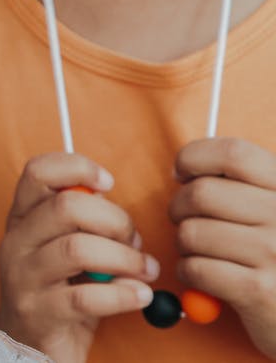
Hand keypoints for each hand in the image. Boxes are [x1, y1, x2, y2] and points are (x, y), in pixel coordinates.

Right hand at [0, 152, 157, 362]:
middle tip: (135, 241)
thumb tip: (113, 204)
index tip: (108, 183)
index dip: (77, 167)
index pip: (37, 172)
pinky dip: (123, 295)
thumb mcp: (64, 249)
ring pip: (78, 249)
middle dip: (115, 220)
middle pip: (66, 207)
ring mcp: (23, 278)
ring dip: (125, 258)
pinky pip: (86, 297)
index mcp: (22, 218)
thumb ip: (83, 223)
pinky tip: (140, 296)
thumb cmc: (59, 290)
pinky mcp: (38, 313)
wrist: (31, 346)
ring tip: (145, 271)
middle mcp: (16, 242)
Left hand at [170, 137, 275, 356]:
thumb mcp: (273, 212)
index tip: (182, 173)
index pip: (233, 153)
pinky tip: (202, 277)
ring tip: (199, 252)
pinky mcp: (259, 291)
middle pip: (201, 193)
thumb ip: (242, 185)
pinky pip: (195, 268)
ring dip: (183, 244)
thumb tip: (183, 167)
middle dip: (178, 207)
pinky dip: (188, 273)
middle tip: (184, 219)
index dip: (195, 157)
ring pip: (192, 233)